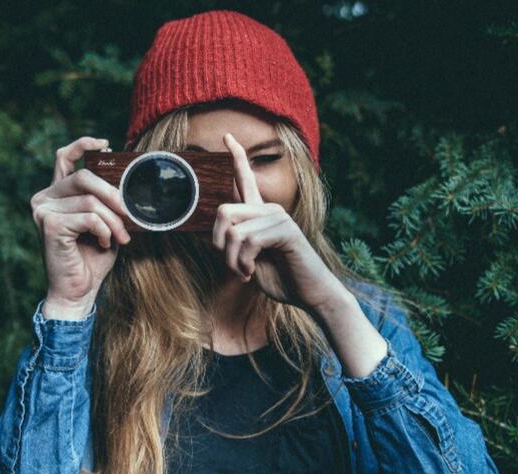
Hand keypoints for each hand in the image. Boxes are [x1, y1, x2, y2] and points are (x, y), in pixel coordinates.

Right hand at [30, 136, 131, 314]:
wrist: (79, 290)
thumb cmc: (92, 258)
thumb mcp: (105, 224)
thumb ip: (106, 203)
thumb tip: (127, 185)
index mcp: (56, 194)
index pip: (64, 157)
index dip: (83, 145)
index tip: (106, 144)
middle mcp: (44, 198)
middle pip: (84, 178)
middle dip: (113, 195)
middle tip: (130, 213)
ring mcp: (43, 211)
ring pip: (91, 201)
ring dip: (114, 221)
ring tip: (121, 237)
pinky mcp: (49, 225)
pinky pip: (89, 217)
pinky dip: (104, 230)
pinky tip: (104, 243)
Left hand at [211, 132, 338, 314]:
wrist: (309, 294)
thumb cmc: (280, 278)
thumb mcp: (248, 261)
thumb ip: (234, 245)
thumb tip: (209, 237)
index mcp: (260, 214)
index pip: (245, 179)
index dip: (237, 157)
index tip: (227, 136)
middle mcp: (269, 209)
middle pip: (223, 210)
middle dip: (218, 245)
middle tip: (233, 266)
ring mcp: (278, 217)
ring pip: (233, 231)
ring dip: (232, 260)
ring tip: (246, 273)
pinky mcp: (286, 230)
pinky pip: (248, 241)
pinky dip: (243, 263)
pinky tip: (252, 273)